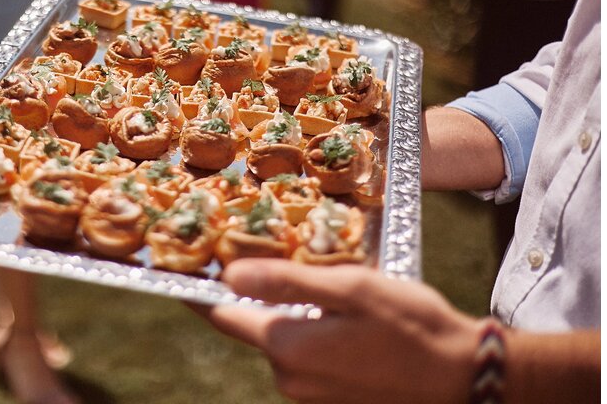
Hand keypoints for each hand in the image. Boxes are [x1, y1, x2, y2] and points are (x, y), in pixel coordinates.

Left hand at [201, 259, 481, 403]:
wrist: (464, 378)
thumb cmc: (413, 326)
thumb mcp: (352, 289)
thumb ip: (288, 282)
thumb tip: (228, 276)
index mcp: (289, 347)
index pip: (223, 316)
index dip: (201, 290)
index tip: (184, 270)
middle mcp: (289, 378)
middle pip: (254, 327)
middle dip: (256, 296)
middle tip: (266, 258)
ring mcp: (309, 395)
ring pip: (281, 342)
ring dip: (288, 315)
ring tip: (317, 285)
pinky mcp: (330, 401)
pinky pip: (305, 361)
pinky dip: (309, 336)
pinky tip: (340, 320)